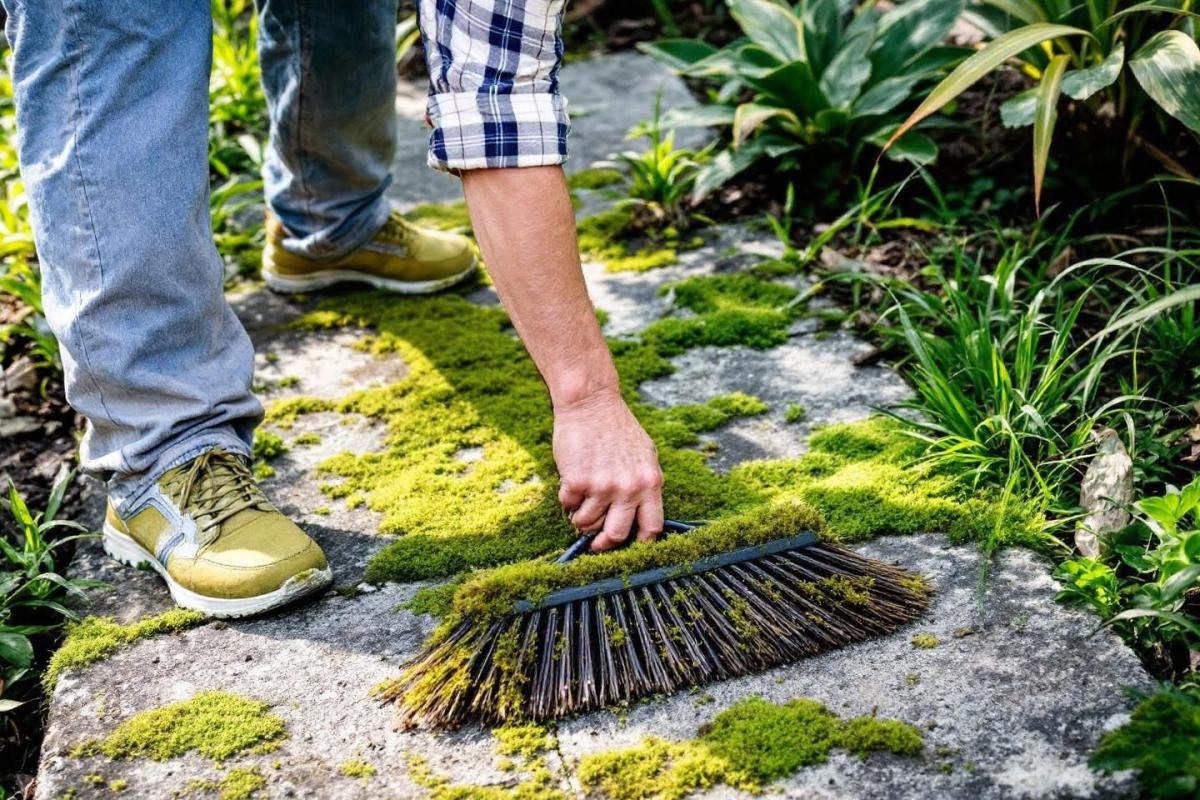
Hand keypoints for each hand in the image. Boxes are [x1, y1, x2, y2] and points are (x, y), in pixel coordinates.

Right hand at [553, 389, 663, 551]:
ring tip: (581, 501)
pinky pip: (568, 507)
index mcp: (651, 483)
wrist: (590, 404)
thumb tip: (640, 517)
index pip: (652, 527)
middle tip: (595, 543)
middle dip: (604, 544)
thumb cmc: (617, 428)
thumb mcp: (645, 455)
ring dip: (580, 518)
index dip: (641, 544)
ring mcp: (602, 487)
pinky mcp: (577, 482)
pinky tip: (571, 484)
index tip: (630, 548)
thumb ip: (645, 485)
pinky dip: (567, 501)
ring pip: (587, 523)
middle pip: (617, 535)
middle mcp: (629, 489)